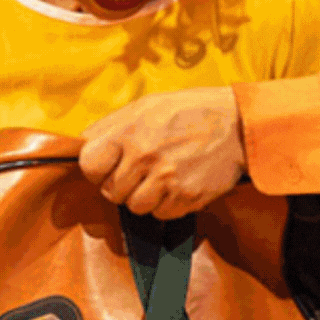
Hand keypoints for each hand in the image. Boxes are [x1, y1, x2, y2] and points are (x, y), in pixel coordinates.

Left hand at [79, 87, 246, 219]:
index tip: (110, 165)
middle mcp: (145, 156)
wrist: (237, 123)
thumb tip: (81, 145)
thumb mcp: (148, 106)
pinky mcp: (185, 197)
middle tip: (144, 169)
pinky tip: (180, 182)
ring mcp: (166, 179)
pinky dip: (168, 203)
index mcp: (130, 131)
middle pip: (112, 191)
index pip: (89, 165)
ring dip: (146, 196)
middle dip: (123, 183)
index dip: (98, 168)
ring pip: (135, 207)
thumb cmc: (190, 111)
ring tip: (163, 176)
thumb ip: (113, 126)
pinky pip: (161, 213)